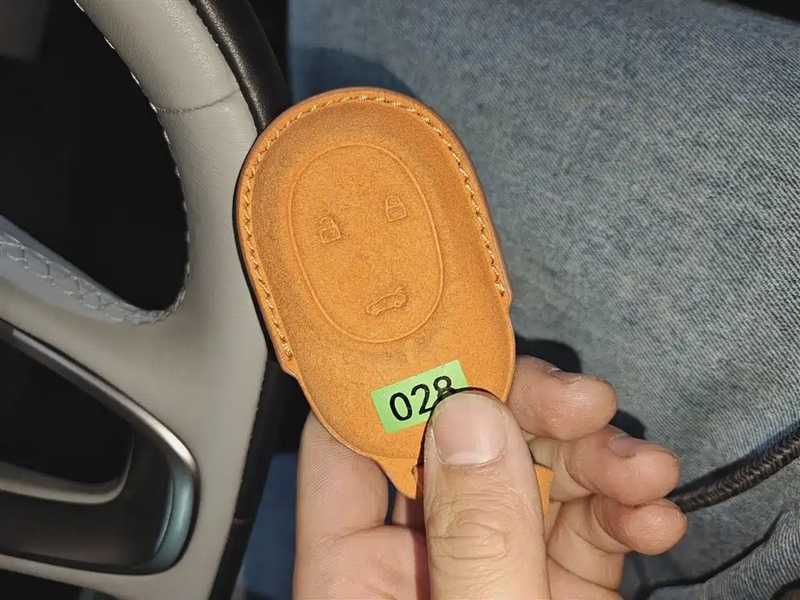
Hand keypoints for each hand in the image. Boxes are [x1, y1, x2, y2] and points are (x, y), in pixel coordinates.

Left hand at [293, 357, 685, 598]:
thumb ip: (473, 548)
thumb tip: (468, 420)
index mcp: (352, 581)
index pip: (349, 447)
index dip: (398, 386)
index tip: (466, 345)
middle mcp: (415, 568)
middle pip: (453, 447)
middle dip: (524, 414)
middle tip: (587, 404)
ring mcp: (487, 574)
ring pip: (525, 478)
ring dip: (588, 459)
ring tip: (644, 472)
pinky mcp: (548, 592)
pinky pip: (578, 529)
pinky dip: (617, 512)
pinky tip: (653, 515)